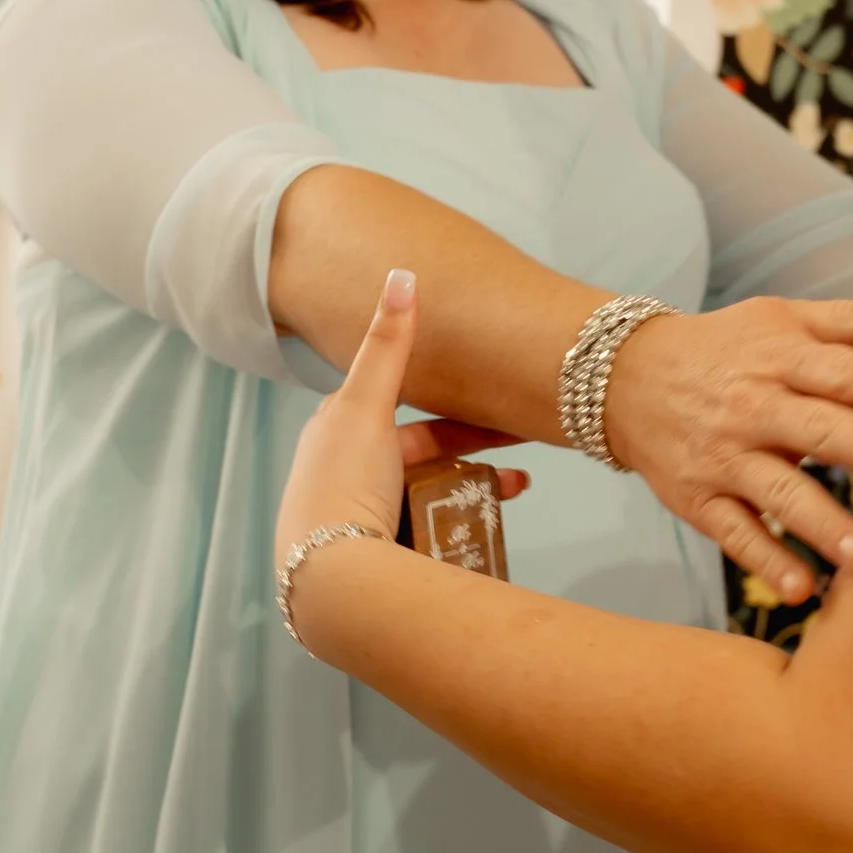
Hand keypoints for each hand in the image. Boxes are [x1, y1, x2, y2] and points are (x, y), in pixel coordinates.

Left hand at [276, 272, 529, 600]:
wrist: (331, 579)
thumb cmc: (342, 484)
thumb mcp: (365, 404)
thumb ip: (388, 343)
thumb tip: (402, 273)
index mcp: (336, 436)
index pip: (402, 413)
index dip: (452, 411)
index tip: (498, 410)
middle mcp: (344, 476)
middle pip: (422, 457)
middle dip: (474, 456)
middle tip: (521, 462)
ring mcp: (359, 521)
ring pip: (430, 496)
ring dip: (474, 491)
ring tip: (514, 494)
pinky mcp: (375, 559)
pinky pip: (427, 532)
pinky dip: (460, 525)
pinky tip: (485, 530)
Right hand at [601, 296, 852, 600]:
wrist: (627, 380)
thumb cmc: (730, 351)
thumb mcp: (782, 322)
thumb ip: (850, 322)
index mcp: (781, 358)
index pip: (839, 371)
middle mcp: (752, 406)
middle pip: (814, 428)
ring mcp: (723, 457)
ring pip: (777, 491)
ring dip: (823, 524)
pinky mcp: (698, 499)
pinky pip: (735, 533)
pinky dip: (766, 561)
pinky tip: (803, 590)